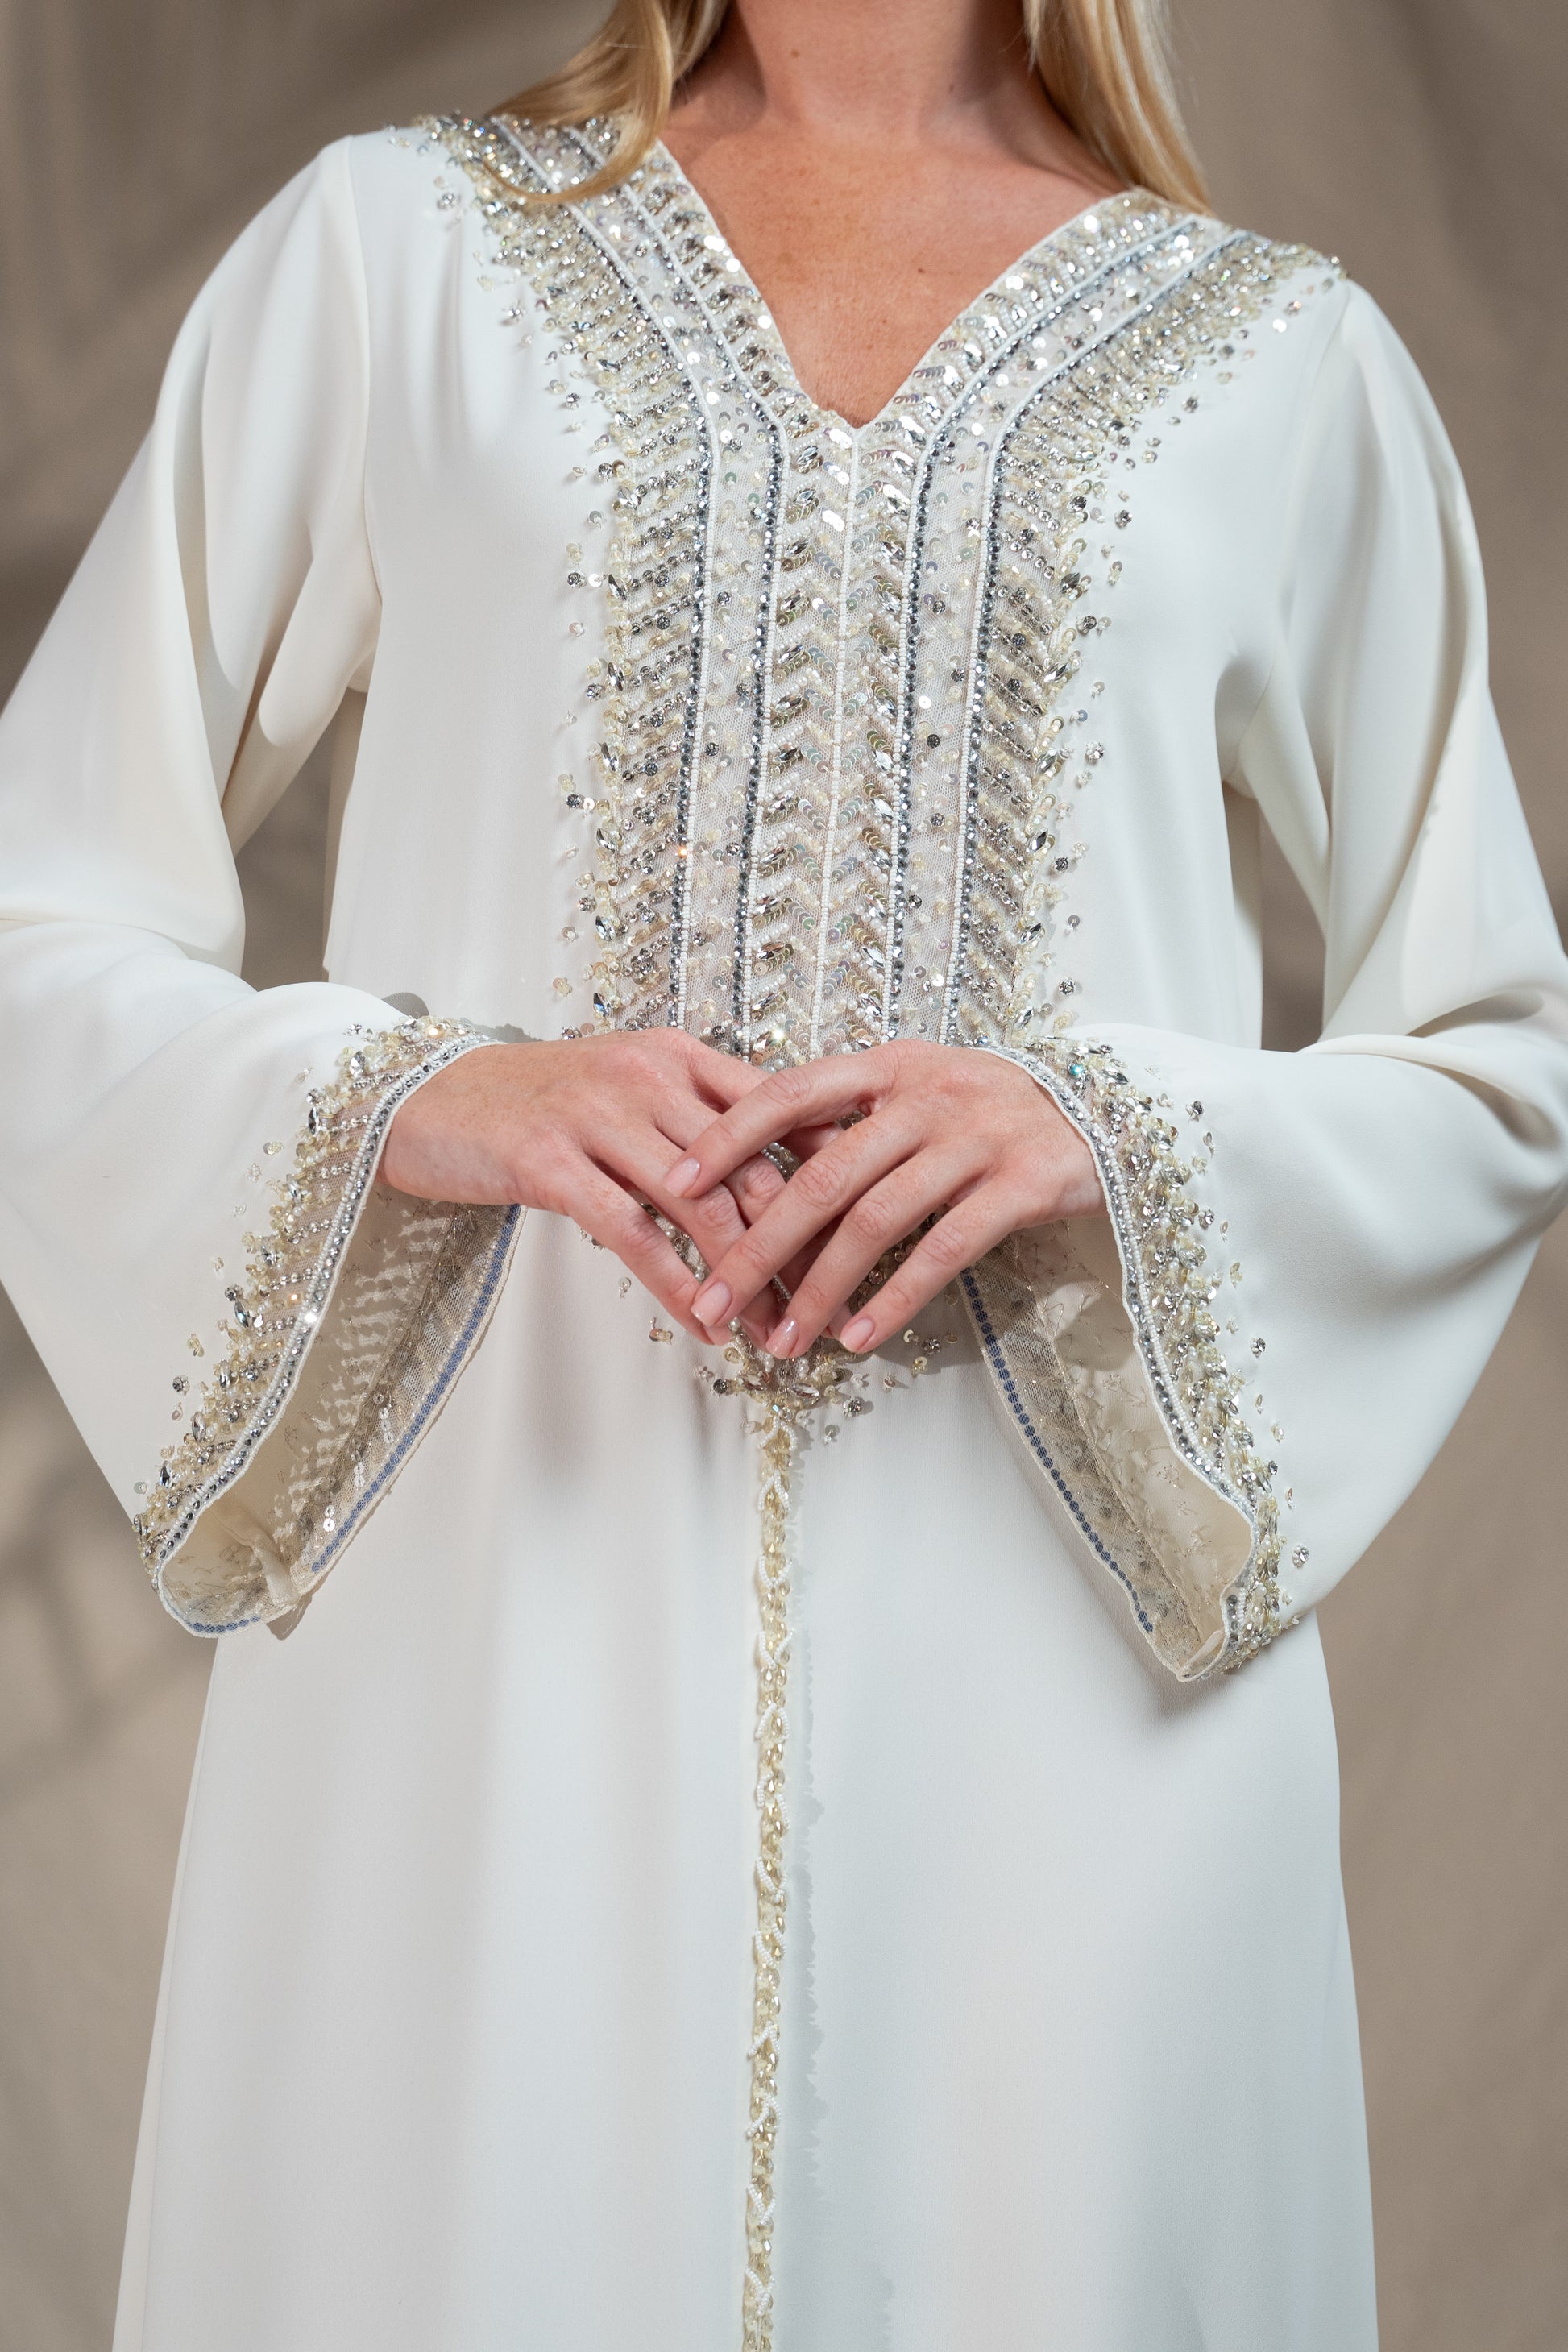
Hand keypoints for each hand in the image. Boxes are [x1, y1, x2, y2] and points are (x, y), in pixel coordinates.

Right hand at [381, 1032, 813, 1343]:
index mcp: (678, 1054)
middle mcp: (646, 1074)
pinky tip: (704, 1325)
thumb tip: (779, 1176)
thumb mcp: (627, 1089)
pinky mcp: (549, 1161)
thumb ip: (698, 1117)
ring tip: (773, 1330)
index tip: (867, 1228)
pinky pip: (632, 1232)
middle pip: (751, 1165)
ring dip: (744, 1277)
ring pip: (700, 1203)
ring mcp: (596, 1114)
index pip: (779, 1110)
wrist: (427, 1096)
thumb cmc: (537, 1103)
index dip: (828, 1171)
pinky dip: (677, 1286)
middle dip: (799, 1242)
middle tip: (829, 1301)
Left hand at [665, 1041, 1104, 1357]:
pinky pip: (943, 1250)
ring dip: (819, 1290)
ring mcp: (975, 1138)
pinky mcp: (1021, 1185)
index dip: (726, 1138)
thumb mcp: (917, 1088)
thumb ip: (848, 1120)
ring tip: (782, 1343)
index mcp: (887, 1066)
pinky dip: (895, 1299)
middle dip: (756, 1248)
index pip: (787, 1093)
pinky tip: (858, 1339)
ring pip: (875, 1221)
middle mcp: (926, 1095)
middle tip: (713, 1304)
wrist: (1105, 1109)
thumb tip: (757, 1171)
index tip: (673, 1186)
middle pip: (820, 1176)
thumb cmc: (987, 1108)